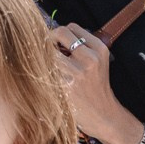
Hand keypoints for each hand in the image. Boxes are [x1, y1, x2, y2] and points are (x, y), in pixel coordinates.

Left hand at [49, 24, 138, 143]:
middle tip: (45, 50)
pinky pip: (44, 69)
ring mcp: (76, 73)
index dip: (60, 34)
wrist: (104, 116)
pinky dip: (40, 70)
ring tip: (44, 64)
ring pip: (48, 50)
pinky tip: (45, 77)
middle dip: (48, 39)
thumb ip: (81, 47)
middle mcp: (89, 58)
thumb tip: (51, 33)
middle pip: (58, 34)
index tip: (56, 43)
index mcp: (99, 49)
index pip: (71, 27)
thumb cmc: (95, 87)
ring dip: (41, 55)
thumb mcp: (98, 62)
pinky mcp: (64, 87)